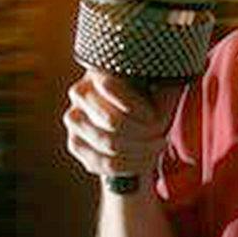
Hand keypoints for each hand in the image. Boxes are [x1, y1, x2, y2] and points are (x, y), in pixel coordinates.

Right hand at [63, 69, 181, 179]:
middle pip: (113, 122)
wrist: (137, 110)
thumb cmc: (152, 95)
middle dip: (144, 134)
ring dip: (141, 151)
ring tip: (156, 147)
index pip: (111, 87)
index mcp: (100, 70)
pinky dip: (131, 166)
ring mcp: (74, 119)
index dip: (139, 108)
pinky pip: (104, 163)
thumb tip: (156, 116)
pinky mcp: (76, 144)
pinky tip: (145, 159)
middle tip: (162, 136)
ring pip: (110, 145)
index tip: (155, 117)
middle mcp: (80, 93)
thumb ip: (162, 93)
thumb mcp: (162, 86)